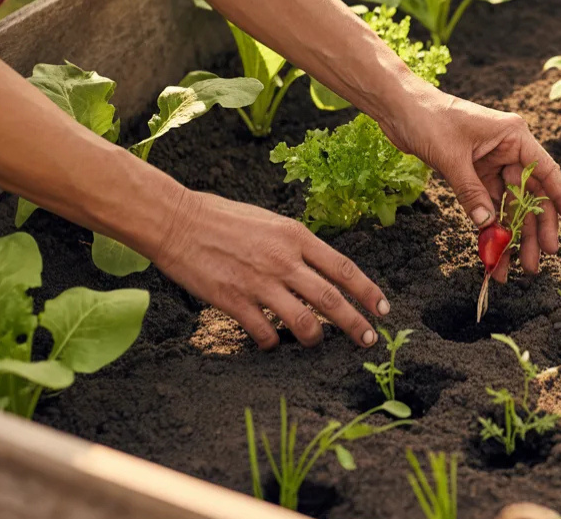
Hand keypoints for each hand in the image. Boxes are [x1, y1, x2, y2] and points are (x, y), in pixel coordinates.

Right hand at [151, 189, 387, 349]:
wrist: (177, 222)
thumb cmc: (223, 217)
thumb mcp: (270, 221)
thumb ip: (296, 245)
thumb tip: (320, 268)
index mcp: (295, 236)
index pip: (344, 269)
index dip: (368, 292)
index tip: (383, 309)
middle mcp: (283, 260)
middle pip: (332, 300)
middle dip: (356, 324)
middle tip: (369, 340)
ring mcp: (259, 283)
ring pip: (304, 322)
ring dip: (316, 339)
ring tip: (317, 343)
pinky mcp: (234, 302)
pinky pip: (265, 333)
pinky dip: (273, 343)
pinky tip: (271, 342)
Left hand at [382, 90, 560, 282]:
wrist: (398, 107)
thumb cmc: (428, 118)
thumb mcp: (451, 157)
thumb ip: (472, 193)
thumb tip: (489, 227)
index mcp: (513, 136)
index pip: (546, 172)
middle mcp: (507, 150)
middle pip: (529, 196)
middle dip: (533, 230)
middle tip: (536, 262)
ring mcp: (490, 163)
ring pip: (509, 206)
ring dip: (511, 236)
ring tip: (516, 268)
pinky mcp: (472, 174)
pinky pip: (487, 206)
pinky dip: (489, 229)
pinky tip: (493, 253)